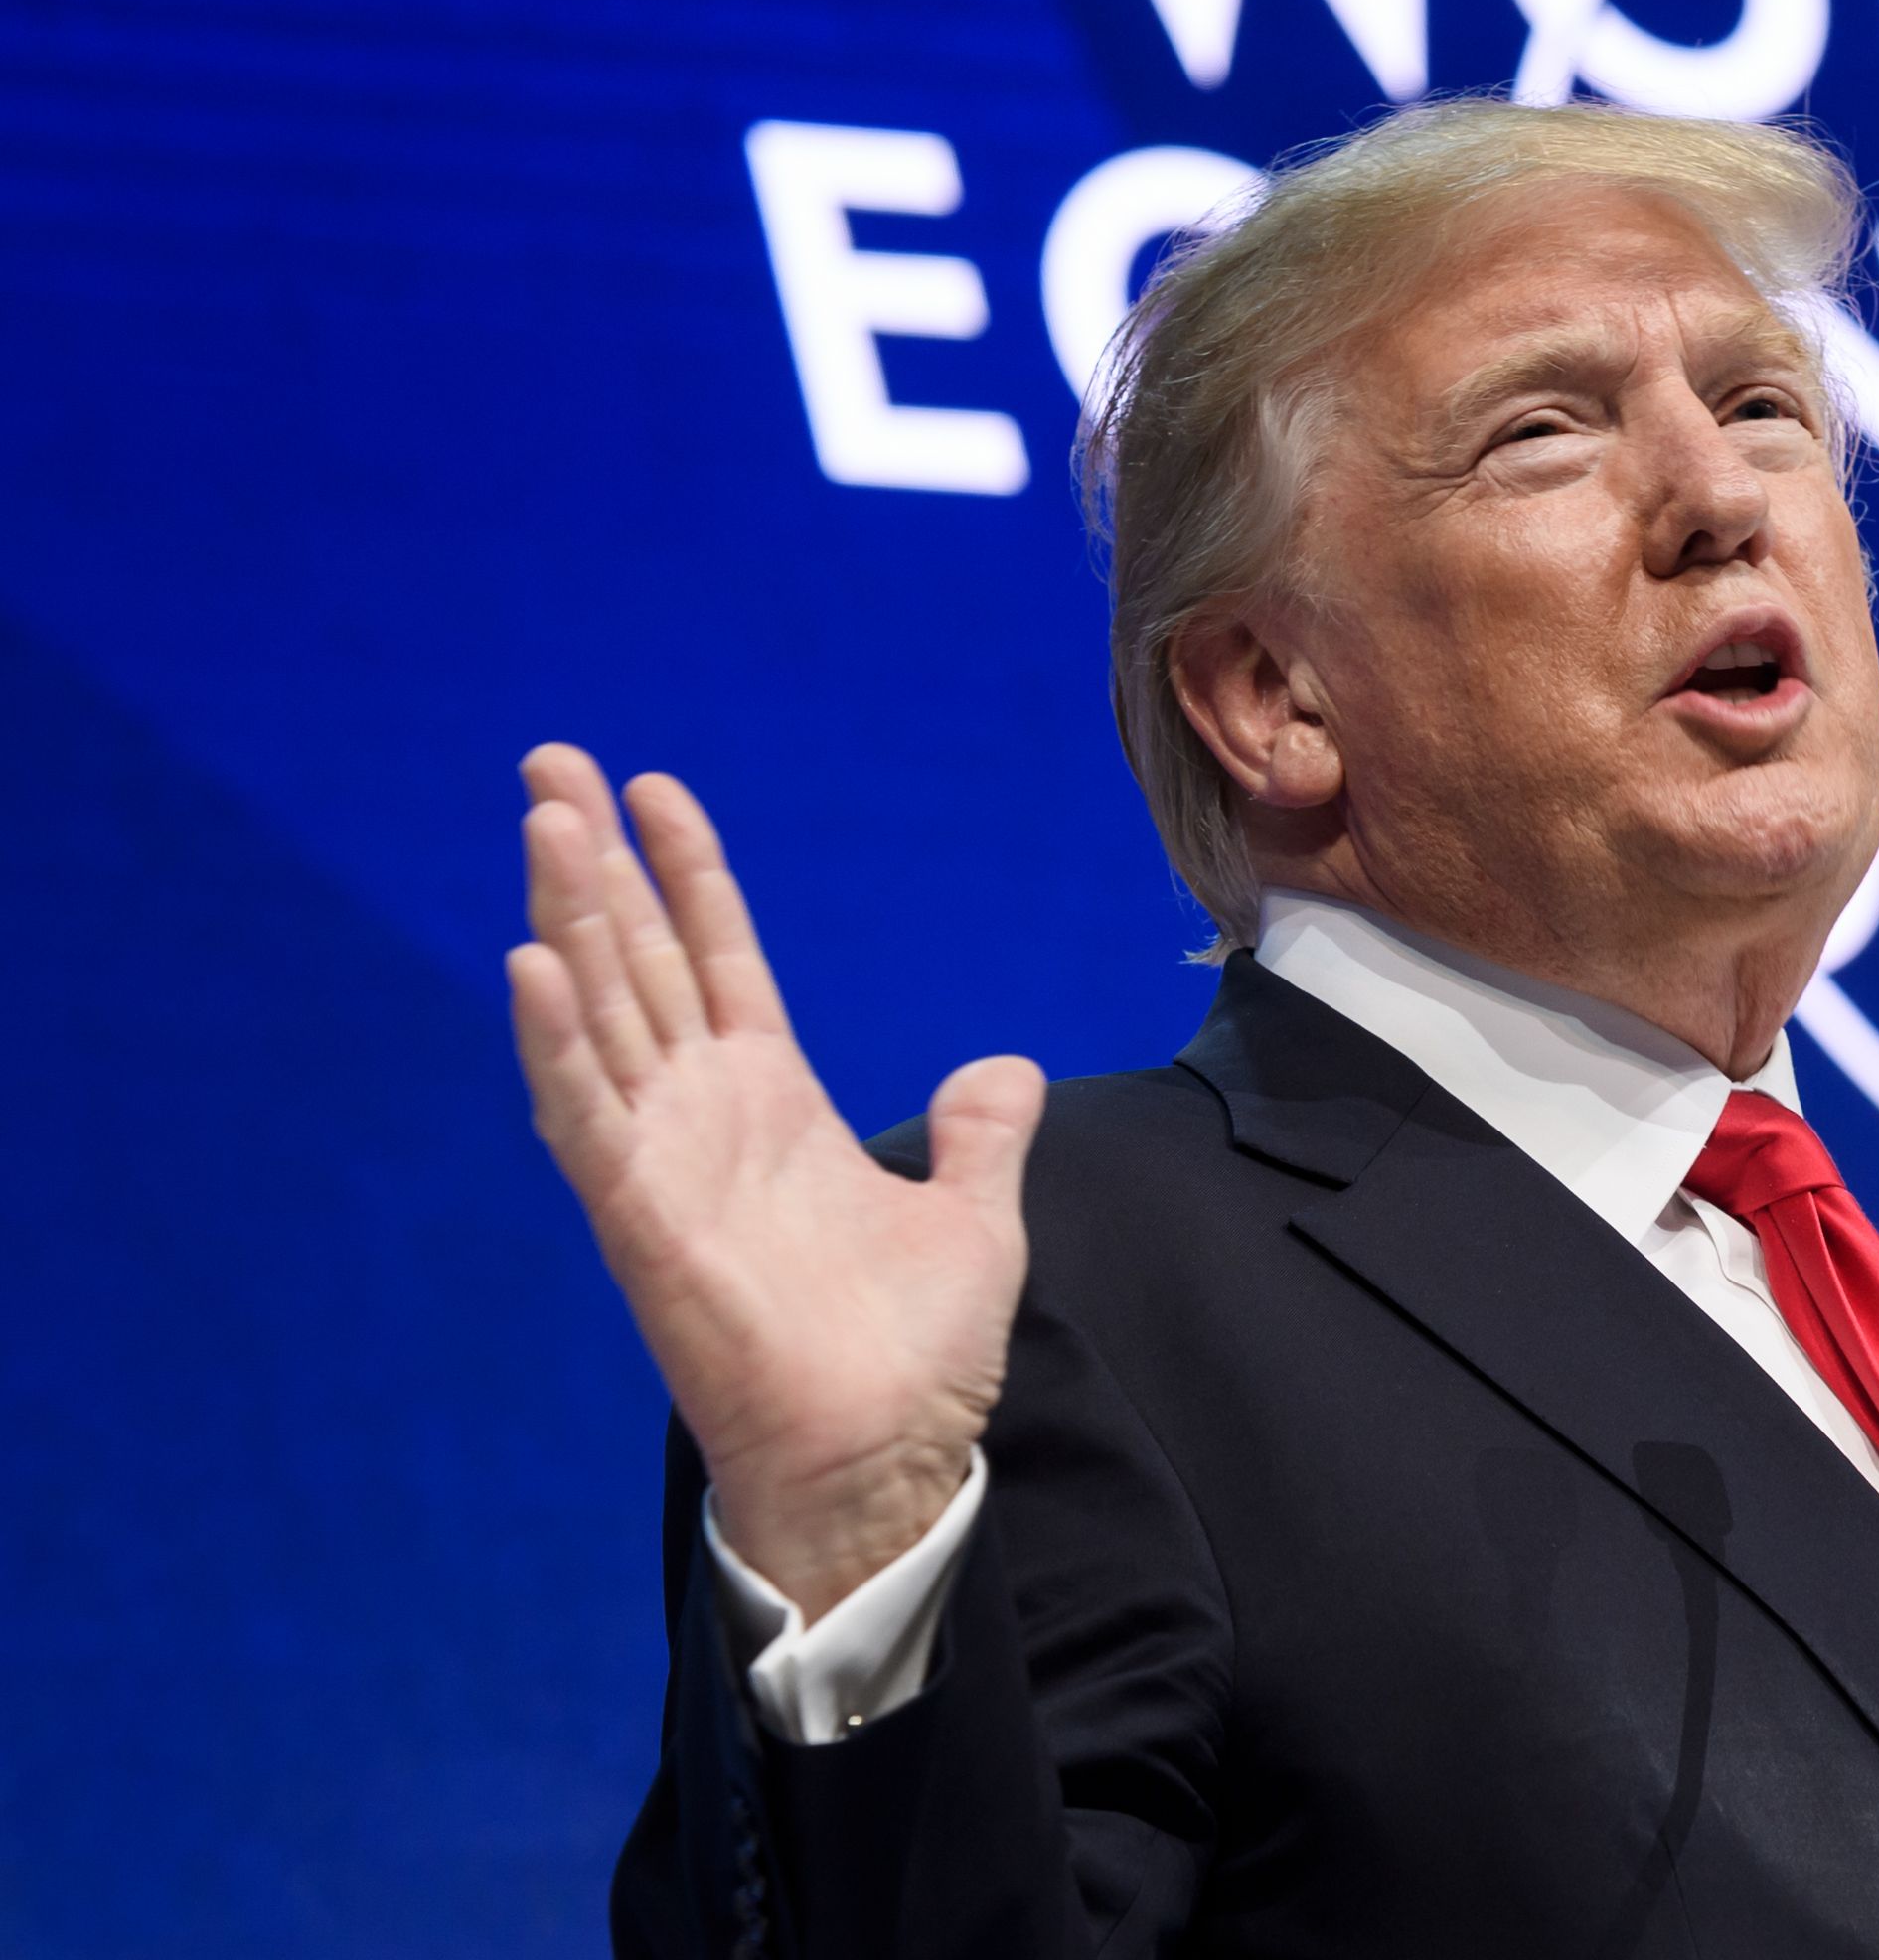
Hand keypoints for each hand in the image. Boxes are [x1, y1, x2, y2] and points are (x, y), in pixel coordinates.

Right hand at [507, 744, 1039, 1619]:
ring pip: (601, 1014)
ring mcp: (665, 1163)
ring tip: (541, 818)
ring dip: (568, 917)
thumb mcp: (977, 1218)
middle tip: (550, 761)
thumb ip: (979, 1135)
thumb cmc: (917, 1358)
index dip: (687, 874)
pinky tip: (529, 964)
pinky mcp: (641, 1221)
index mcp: (776, 1105)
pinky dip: (555, 1043)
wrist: (885, 1463)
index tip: (652, 789)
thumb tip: (1001, 1071)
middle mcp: (706, 1118)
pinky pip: (585, 1118)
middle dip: (596, 863)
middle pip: (641, 961)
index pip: (718, 960)